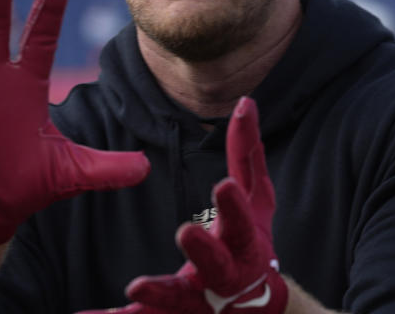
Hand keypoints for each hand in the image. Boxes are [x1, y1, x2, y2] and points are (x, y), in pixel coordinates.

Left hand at [82, 97, 286, 313]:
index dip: (235, 206)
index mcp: (244, 241)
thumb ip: (247, 152)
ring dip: (159, 293)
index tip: (221, 185)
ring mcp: (200, 299)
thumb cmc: (253, 240)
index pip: (242, 220)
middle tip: (184, 231)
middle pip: (217, 264)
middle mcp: (226, 274)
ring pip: (179, 299)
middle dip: (203, 250)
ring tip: (135, 286)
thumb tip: (245, 101)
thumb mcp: (257, 197)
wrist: (258, 310)